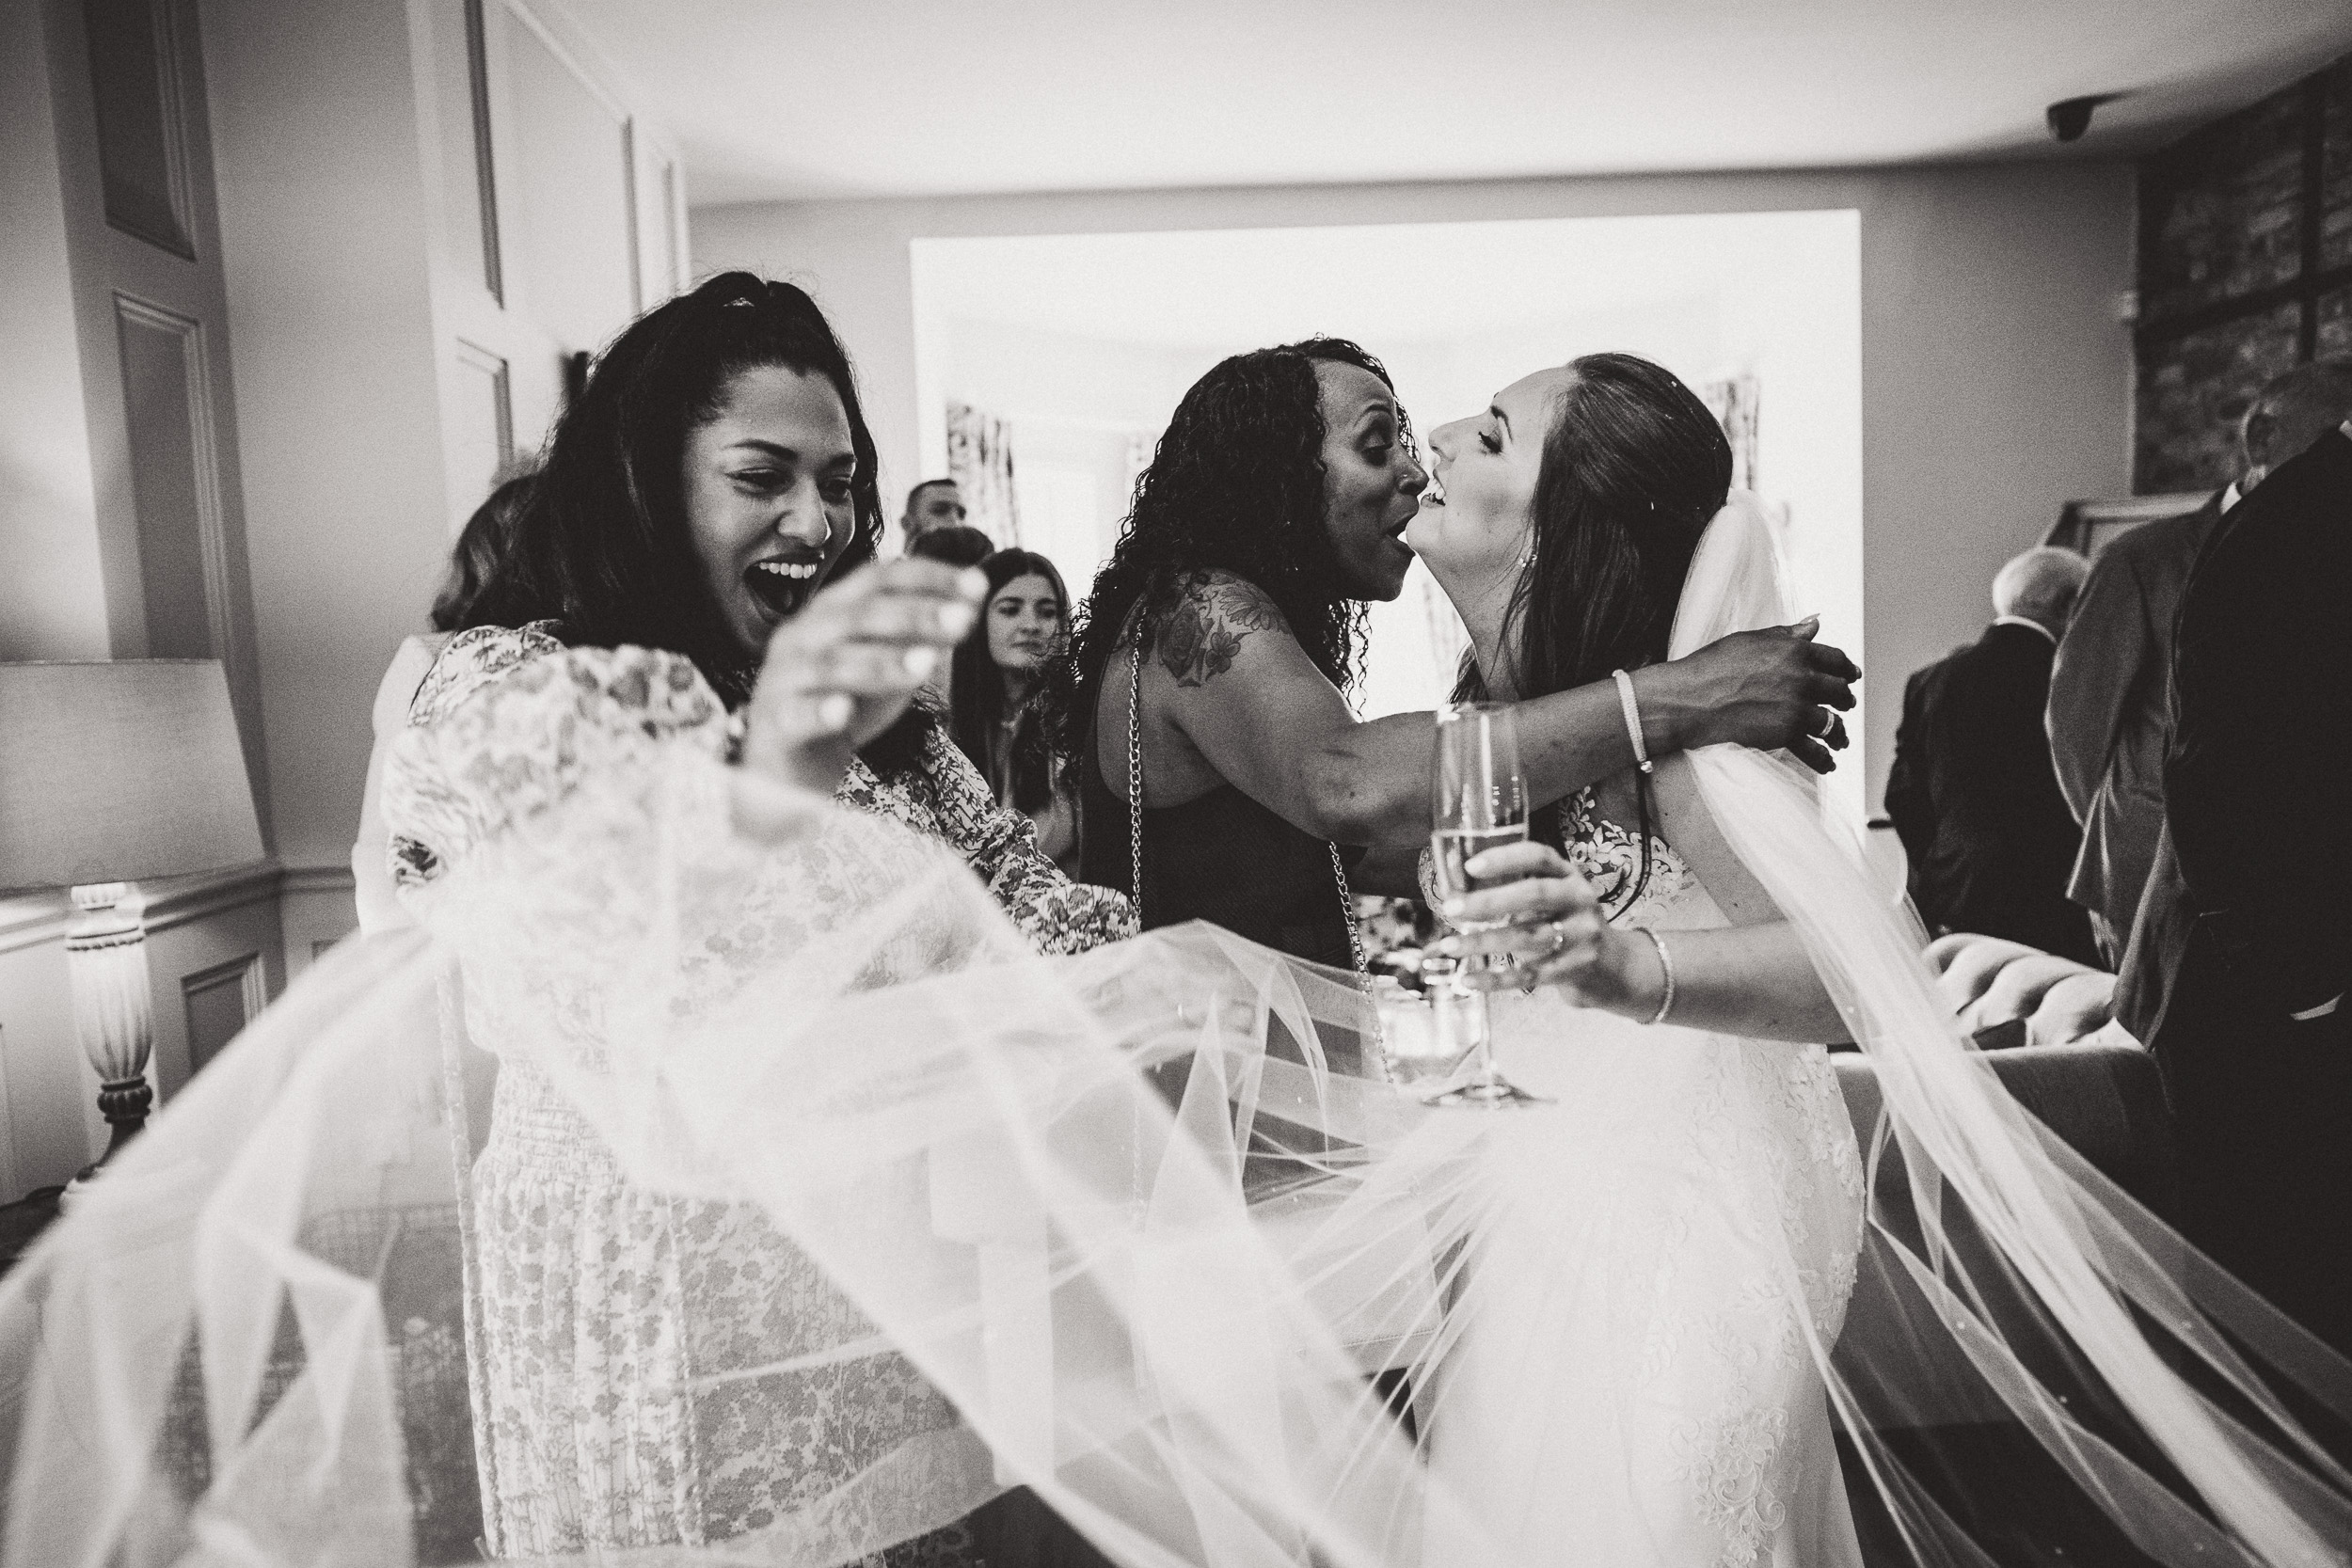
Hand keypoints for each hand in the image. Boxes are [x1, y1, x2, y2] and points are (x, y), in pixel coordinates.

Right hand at [738, 559, 983, 800]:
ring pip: (832, 664)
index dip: (929, 578)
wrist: (790, 763)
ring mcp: (785, 677)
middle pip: (859, 616)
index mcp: (832, 611)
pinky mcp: (775, 722)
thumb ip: (920, 635)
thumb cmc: (844, 702)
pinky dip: (819, 711)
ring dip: (881, 662)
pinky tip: (843, 712)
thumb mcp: (888, 664)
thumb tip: (971, 601)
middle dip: (915, 616)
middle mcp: (804, 634)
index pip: (880, 580)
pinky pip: (796, 714)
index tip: (977, 585)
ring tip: (926, 665)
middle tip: (962, 620)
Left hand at [1425, 842, 1661, 1013]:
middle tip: (1451, 909)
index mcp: (1569, 876)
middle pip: (1535, 894)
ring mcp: (1582, 935)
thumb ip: (1518, 891)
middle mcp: (1580, 900)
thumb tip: (1458, 894)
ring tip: (1450, 945)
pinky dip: (1496, 979)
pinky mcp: (1576, 969)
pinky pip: (1530, 974)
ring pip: (1528, 937)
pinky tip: (1470, 979)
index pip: (1540, 857)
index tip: (1470, 866)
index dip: (1505, 858)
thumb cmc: (1568, 925)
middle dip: (1489, 901)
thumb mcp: (1554, 899)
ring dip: (1483, 942)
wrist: (1614, 967)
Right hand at [1638, 617, 1858, 773]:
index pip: (1835, 659)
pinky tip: (1829, 763)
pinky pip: (1814, 749)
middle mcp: (1802, 678)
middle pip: (1837, 691)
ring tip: (1840, 738)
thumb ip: (1787, 634)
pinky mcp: (1786, 733)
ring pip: (1831, 722)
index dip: (1846, 669)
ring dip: (1839, 732)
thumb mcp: (1750, 640)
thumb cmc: (1711, 666)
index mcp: (1795, 650)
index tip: (1851, 675)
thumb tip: (1814, 623)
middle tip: (1846, 705)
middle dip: (1845, 700)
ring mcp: (1797, 707)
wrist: (1690, 700)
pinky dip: (1824, 758)